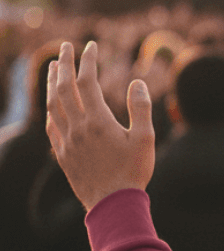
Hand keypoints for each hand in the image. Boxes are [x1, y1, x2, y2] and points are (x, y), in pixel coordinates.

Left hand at [46, 41, 154, 211]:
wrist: (112, 204)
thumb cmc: (133, 172)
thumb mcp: (146, 139)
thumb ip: (141, 108)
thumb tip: (137, 82)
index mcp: (98, 121)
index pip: (88, 82)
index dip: (88, 61)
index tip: (92, 46)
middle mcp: (78, 127)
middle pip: (64, 88)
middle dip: (65, 64)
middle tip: (66, 47)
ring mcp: (67, 141)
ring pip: (53, 104)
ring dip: (52, 83)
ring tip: (54, 67)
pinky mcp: (62, 153)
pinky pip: (51, 124)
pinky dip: (51, 107)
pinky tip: (53, 102)